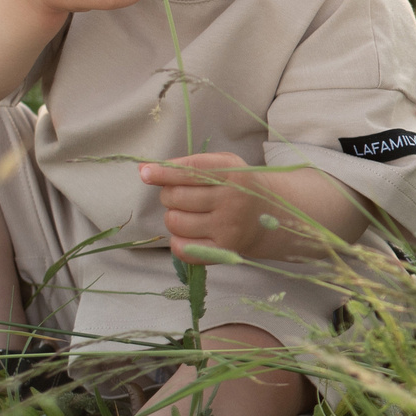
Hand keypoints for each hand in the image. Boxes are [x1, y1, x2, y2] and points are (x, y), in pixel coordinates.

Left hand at [142, 153, 276, 261]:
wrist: (271, 215)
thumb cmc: (239, 186)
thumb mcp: (222, 166)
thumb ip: (186, 165)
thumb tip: (143, 169)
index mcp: (232, 173)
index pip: (189, 171)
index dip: (163, 172)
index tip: (145, 173)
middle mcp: (232, 200)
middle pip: (175, 196)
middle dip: (170, 195)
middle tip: (182, 196)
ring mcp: (228, 227)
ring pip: (175, 221)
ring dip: (173, 217)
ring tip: (188, 214)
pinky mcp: (224, 250)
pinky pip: (183, 248)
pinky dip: (177, 241)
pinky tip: (188, 234)